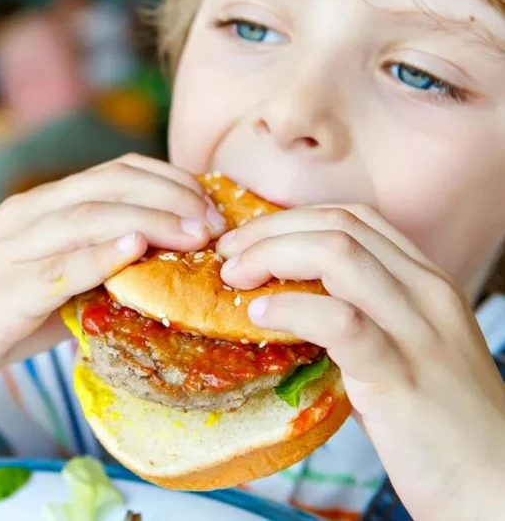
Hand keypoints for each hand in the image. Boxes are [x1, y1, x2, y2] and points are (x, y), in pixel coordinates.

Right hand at [0, 155, 227, 394]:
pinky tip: (134, 248)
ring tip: (195, 231)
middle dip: (170, 196)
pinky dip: (98, 254)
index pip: (115, 174)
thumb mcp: (46, 283)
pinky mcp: (2, 292)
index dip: (169, 180)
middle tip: (216, 221)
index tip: (210, 203)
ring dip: (149, 218)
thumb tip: (157, 276)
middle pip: (108, 185)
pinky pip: (56, 267)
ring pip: (88, 216)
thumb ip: (92, 272)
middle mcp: (28, 216)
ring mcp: (12, 251)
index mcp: (41, 208)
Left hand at [215, 206, 504, 520]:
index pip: (354, 218)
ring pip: (339, 255)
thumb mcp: (402, 351)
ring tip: (235, 279)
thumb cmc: (437, 425)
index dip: (290, 219)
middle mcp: (427, 294)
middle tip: (227, 255)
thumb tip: (281, 306)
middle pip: (338, 226)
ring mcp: (418, 331)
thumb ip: (356, 320)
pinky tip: (260, 316)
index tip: (246, 241)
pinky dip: (291, 308)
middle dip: (270, 232)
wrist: (492, 486)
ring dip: (272, 256)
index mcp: (427, 283)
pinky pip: (340, 321)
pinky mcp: (402, 375)